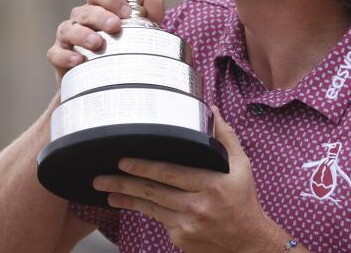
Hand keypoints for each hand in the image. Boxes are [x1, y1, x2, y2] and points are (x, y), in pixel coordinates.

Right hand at [46, 0, 164, 84]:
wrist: (105, 83)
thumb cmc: (122, 50)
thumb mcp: (140, 32)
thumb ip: (150, 15)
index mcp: (98, 7)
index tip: (126, 11)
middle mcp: (81, 19)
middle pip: (84, 9)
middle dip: (100, 15)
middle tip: (115, 26)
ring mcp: (68, 36)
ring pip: (68, 28)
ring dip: (82, 34)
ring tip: (97, 43)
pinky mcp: (59, 56)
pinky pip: (56, 52)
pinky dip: (65, 55)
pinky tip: (78, 60)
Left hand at [92, 106, 287, 252]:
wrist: (248, 242)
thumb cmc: (243, 199)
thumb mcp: (241, 166)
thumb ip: (224, 136)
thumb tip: (211, 109)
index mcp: (211, 184)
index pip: (171, 173)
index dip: (145, 167)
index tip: (124, 160)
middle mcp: (197, 205)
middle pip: (153, 191)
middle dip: (124, 182)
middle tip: (102, 176)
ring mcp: (187, 224)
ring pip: (150, 207)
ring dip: (126, 198)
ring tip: (107, 191)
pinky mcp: (181, 237)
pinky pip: (159, 219)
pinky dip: (145, 209)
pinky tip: (129, 202)